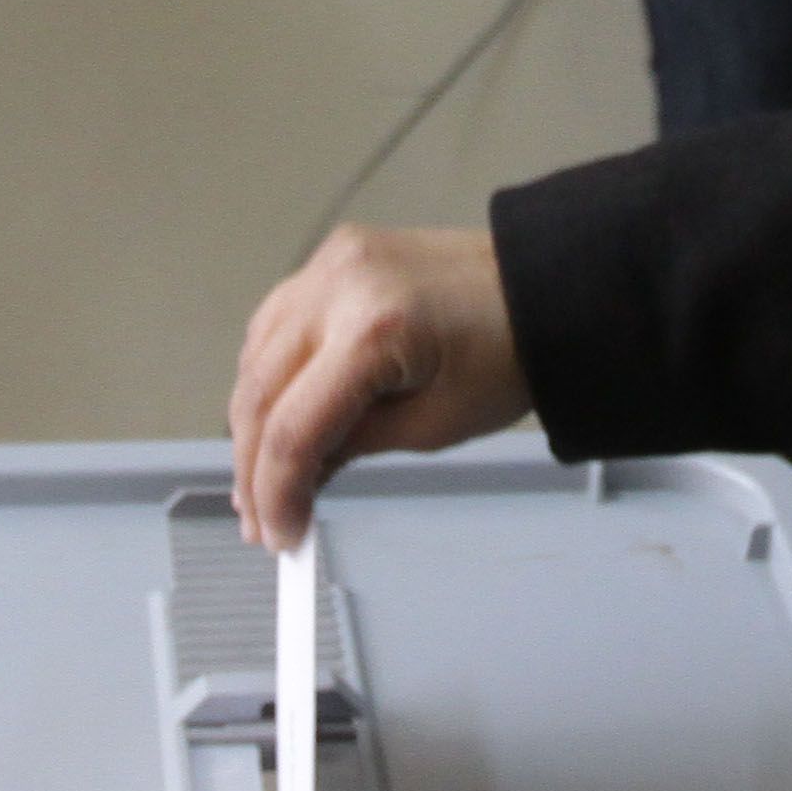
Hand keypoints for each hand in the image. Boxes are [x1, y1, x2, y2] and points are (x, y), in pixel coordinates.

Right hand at [230, 225, 525, 549]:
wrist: (541, 287)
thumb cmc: (508, 351)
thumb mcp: (434, 426)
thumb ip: (353, 448)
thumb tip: (296, 475)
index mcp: (373, 331)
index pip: (291, 429)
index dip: (275, 493)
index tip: (279, 534)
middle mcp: (338, 287)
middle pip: (258, 393)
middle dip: (251, 466)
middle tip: (259, 519)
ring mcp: (330, 263)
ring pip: (254, 356)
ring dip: (250, 421)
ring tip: (262, 477)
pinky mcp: (332, 256)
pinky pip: (274, 322)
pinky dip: (266, 372)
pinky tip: (274, 413)